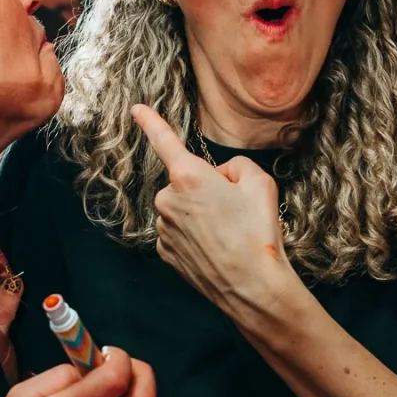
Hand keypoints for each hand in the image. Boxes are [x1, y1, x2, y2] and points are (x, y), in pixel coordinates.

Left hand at [131, 105, 294, 317]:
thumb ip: (236, 166)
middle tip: (236, 210)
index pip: (164, 140)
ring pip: (183, 209)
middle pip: (187, 181)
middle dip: (207, 189)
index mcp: (188, 176)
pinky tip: (216, 249)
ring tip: (229, 234)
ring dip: (202, 215)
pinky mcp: (166, 252)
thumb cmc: (258, 231)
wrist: (252, 286)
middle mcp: (167, 199)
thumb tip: (220, 176)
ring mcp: (164, 228)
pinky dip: (196, 236)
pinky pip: (180, 232)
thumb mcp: (260, 181)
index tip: (136, 109)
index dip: (149, 122)